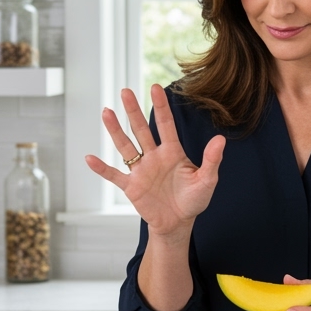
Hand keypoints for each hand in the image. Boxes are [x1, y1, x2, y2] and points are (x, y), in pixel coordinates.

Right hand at [84, 84, 225, 239]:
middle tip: (125, 91)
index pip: (166, 125)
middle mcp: (154, 157)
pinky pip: (114, 175)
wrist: (178, 223)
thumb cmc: (193, 200)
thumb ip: (212, 160)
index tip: (155, 87)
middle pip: (141, 130)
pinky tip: (89, 158)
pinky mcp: (131, 187)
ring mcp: (141, 171)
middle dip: (133, 111)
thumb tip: (221, 139)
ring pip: (126, 146)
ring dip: (115, 130)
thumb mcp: (207, 180)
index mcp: (172, 152)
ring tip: (106, 112)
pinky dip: (102, 168)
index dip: (161, 107)